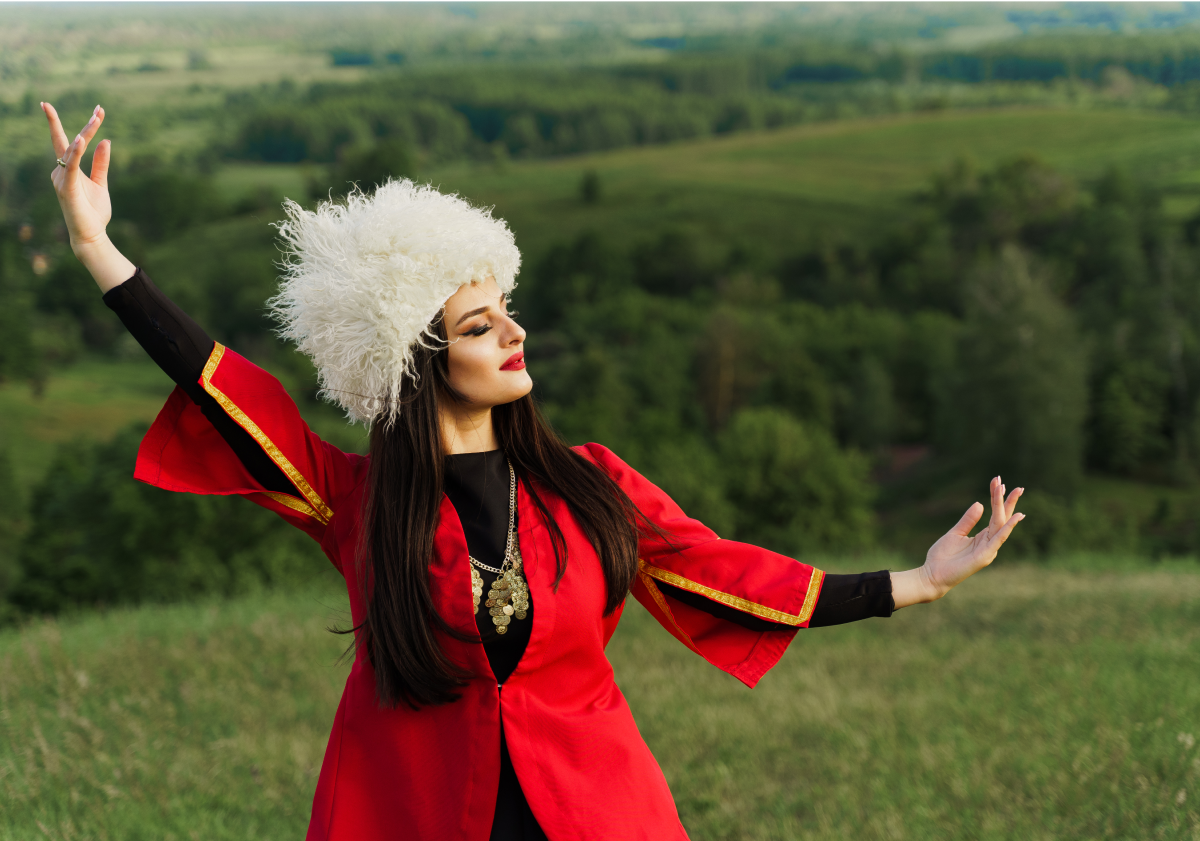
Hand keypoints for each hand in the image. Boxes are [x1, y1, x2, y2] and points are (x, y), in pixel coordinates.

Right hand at [43, 102, 111, 250]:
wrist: (91, 235)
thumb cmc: (93, 211)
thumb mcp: (101, 183)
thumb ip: (101, 163)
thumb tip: (106, 140)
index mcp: (68, 169)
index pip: (70, 141)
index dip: (85, 126)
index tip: (99, 110)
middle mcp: (60, 171)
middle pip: (70, 141)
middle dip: (86, 125)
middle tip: (99, 109)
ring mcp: (61, 179)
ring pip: (71, 150)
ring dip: (84, 134)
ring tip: (97, 118)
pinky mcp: (67, 188)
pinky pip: (70, 166)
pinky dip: (75, 152)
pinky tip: (80, 139)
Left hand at [892, 477, 1024, 607]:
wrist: (932, 575)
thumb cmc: (943, 557)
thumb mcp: (955, 533)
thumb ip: (968, 520)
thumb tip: (979, 504)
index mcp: (983, 537)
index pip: (995, 515)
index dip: (998, 499)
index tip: (998, 481)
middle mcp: (989, 543)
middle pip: (1002, 518)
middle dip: (1009, 501)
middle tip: (1018, 486)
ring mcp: (988, 550)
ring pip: (1001, 524)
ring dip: (1006, 507)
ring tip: (1013, 491)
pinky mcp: (984, 556)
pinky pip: (998, 539)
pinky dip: (1008, 527)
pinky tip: (1016, 516)